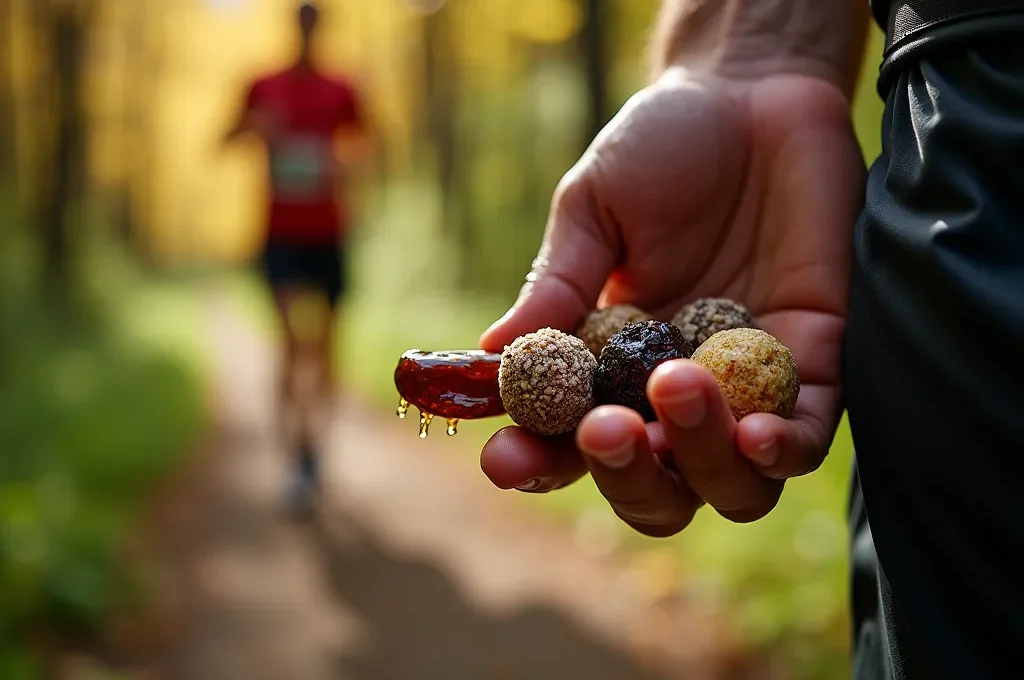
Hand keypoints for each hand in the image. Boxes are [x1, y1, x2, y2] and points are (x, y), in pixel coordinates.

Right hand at [478, 68, 864, 534]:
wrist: (751, 91)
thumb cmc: (659, 147)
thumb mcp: (592, 211)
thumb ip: (559, 285)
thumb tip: (493, 355)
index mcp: (609, 365)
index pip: (569, 441)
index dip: (535, 461)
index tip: (503, 458)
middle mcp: (675, 394)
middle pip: (656, 490)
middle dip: (625, 476)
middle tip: (604, 428)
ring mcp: (747, 384)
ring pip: (731, 486)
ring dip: (700, 461)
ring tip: (675, 386)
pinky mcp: (817, 360)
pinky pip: (806, 434)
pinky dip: (782, 450)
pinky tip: (757, 432)